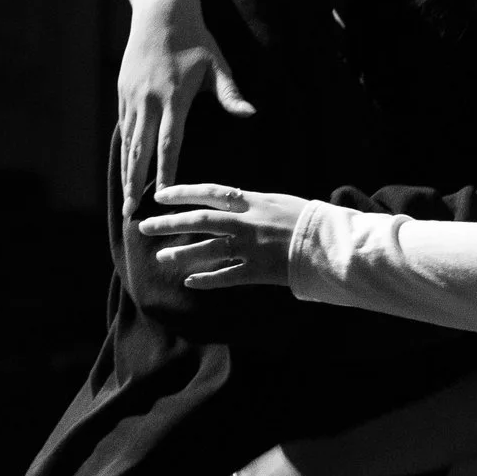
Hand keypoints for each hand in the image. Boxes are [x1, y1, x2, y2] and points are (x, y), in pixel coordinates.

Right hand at [118, 15, 253, 199]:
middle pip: (140, 150)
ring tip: (125, 199)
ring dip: (125, 171)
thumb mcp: (216, 64)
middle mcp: (149, 100)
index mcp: (174, 97)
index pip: (169, 143)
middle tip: (130, 212)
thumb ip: (230, 93)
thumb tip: (251, 114)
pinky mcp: (123, 91)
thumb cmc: (195, 39)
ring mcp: (132, 96)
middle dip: (135, 183)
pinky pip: (123, 126)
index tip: (163, 197)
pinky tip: (124, 168)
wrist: (160, 11)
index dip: (165, 172)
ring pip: (128, 141)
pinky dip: (124, 149)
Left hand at [139, 183, 306, 287]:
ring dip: (182, 254)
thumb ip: (253, 204)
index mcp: (253, 201)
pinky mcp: (258, 271)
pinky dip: (207, 280)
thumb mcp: (280, 201)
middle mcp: (247, 223)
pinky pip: (226, 277)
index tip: (160, 196)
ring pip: (207, 250)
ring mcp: (251, 248)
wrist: (332, 243)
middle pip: (200, 221)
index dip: (183, 193)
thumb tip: (230, 204)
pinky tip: (190, 282)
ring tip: (162, 257)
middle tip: (145, 227)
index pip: (210, 193)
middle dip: (170, 224)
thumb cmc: (310, 219)